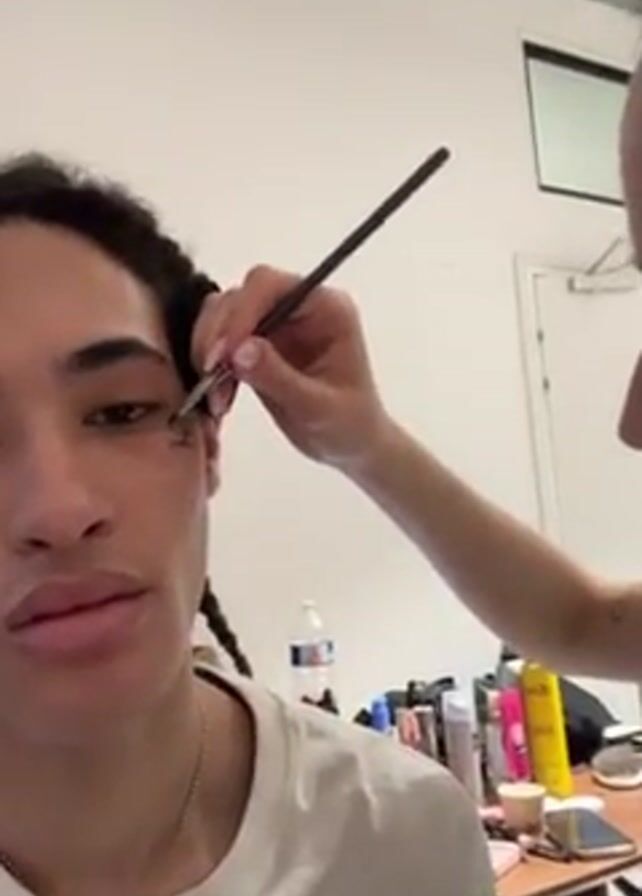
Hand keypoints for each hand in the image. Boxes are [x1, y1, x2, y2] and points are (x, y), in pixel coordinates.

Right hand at [191, 265, 389, 471]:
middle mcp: (298, 307)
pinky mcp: (257, 345)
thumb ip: (279, 377)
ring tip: (217, 395)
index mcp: (326, 308)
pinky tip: (218, 396)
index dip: (241, 313)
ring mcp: (276, 324)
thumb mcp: (317, 408)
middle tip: (211, 376)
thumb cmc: (348, 425)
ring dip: (209, 350)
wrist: (351, 445)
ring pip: (223, 314)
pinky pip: (220, 341)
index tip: (225, 355)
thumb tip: (239, 350)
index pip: (271, 286)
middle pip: (240, 295)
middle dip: (219, 333)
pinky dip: (210, 365)